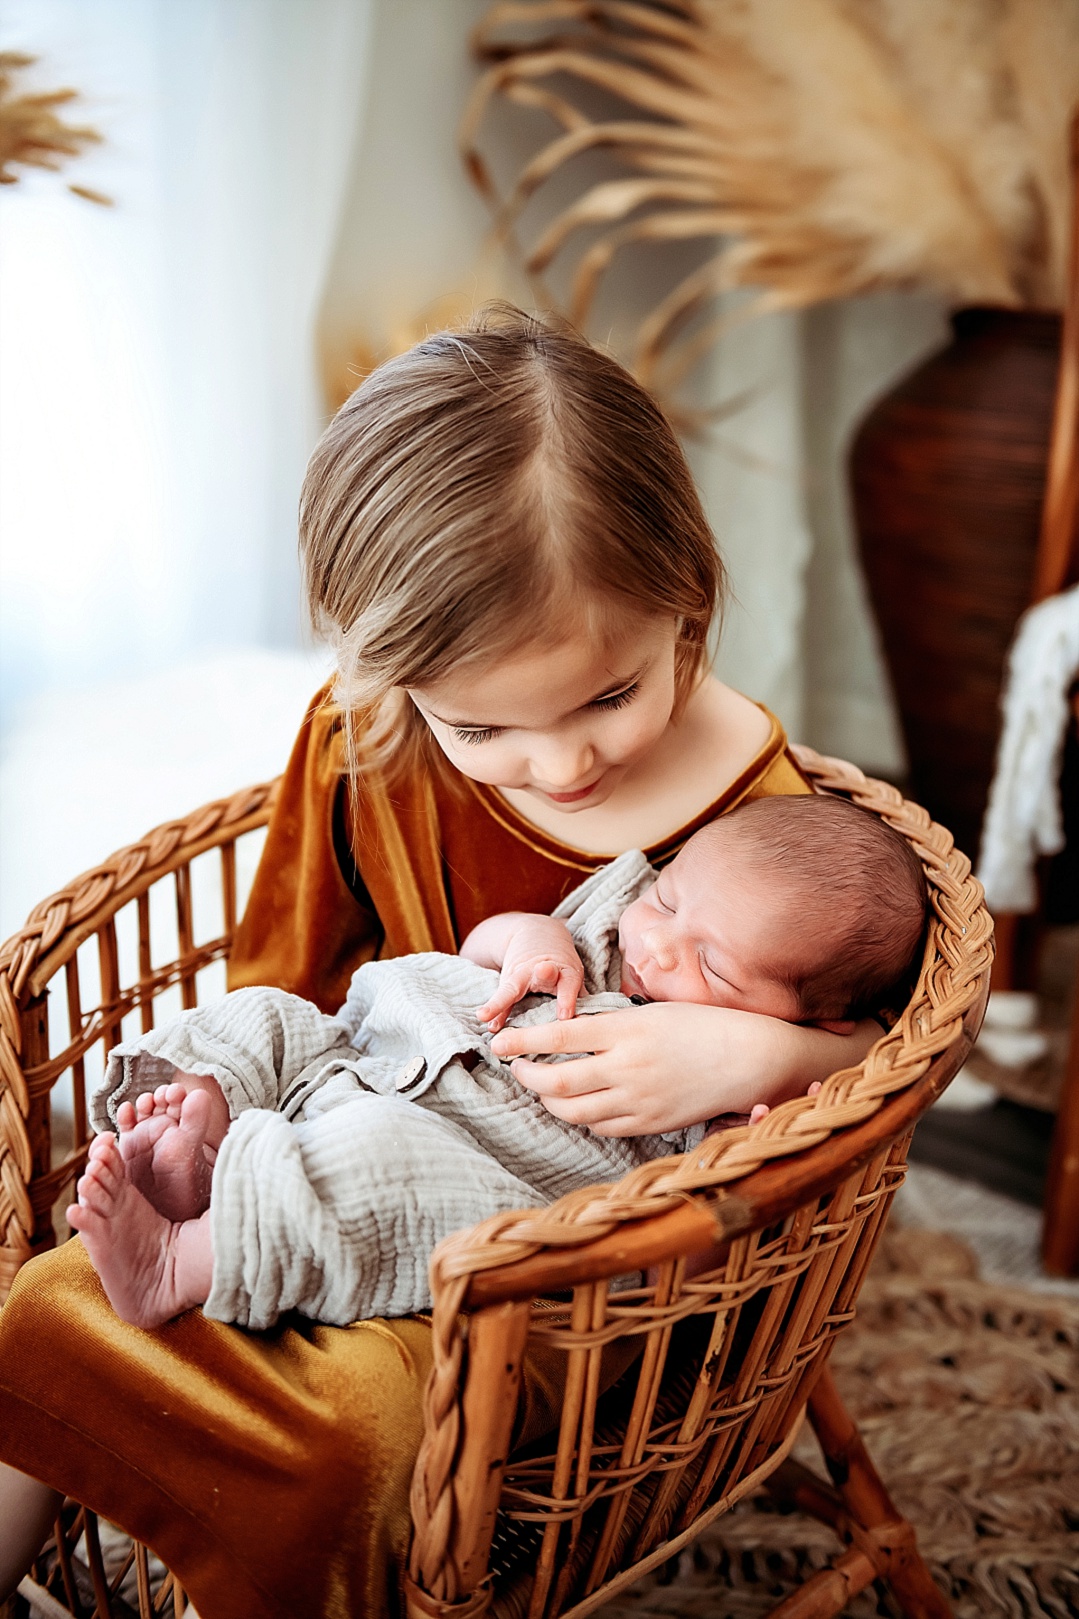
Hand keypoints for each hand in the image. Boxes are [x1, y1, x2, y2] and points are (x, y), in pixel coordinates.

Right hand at [476, 915, 584, 1031]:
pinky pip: (501, 998)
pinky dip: (494, 1009)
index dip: (567, 998)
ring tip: (486, 1015)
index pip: (569, 982)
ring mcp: (522, 974)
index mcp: (565, 970)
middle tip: (543, 972)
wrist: (536, 933)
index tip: (565, 1016)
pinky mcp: (508, 980)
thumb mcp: (573, 977)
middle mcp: (542, 970)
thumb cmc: (560, 964)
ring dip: (501, 1001)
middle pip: (542, 974)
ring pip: (512, 988)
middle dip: (544, 973)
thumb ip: (582, 999)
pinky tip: (486, 1021)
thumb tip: (593, 1027)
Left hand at [490, 1004, 875, 1135]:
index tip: (499, 1043)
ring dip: (550, 1101)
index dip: (522, 1042)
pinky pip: (603, 1127)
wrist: (748, 1058)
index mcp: (626, 1030)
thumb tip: (568, 1033)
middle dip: (528, 1077)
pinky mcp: (651, 1123)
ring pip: (575, 1111)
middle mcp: (628, 1067)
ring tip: (543, 1089)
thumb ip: (610, 1025)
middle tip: (517, 1069)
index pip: (559, 1036)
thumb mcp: (652, 1012)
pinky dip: (583, 1118)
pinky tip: (579, 1106)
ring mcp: (640, 1100)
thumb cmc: (700, 1026)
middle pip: (558, 1082)